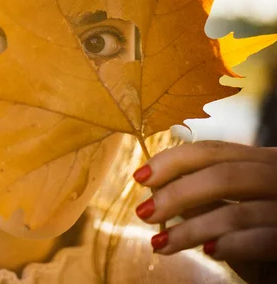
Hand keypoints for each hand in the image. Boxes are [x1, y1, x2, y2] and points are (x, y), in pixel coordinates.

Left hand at [131, 141, 276, 283]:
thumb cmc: (257, 237)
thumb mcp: (227, 212)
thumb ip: (201, 196)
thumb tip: (156, 186)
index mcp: (263, 161)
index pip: (213, 151)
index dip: (173, 160)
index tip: (139, 176)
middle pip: (224, 175)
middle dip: (177, 193)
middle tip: (144, 212)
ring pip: (237, 211)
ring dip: (191, 229)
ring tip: (160, 243)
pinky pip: (264, 238)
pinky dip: (232, 244)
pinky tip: (208, 252)